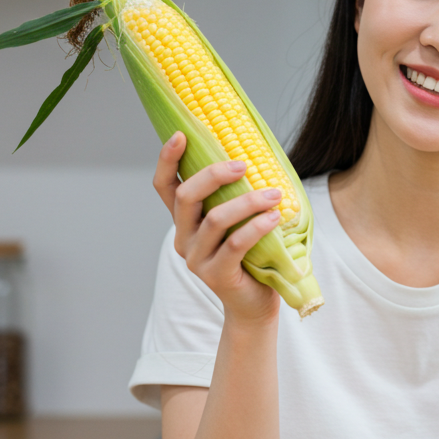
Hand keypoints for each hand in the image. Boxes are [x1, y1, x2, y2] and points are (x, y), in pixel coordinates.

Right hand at [154, 132, 280, 324]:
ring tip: (274, 194)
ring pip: (215, 219)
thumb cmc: (250, 255)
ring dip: (247, 201)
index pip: (164, 186)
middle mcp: (184, 237)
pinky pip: (235, 244)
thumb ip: (235, 194)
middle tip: (243, 164)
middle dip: (213, 174)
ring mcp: (197, 258)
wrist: (254, 304)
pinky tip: (274, 217)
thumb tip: (255, 154)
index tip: (182, 134)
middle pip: (186, 196)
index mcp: (184, 220)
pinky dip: (256, 227)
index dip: (168, 159)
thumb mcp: (238, 220)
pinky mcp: (216, 275)